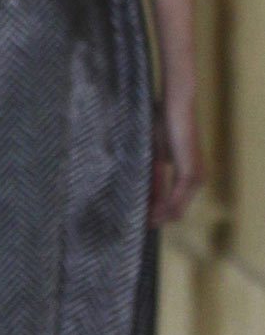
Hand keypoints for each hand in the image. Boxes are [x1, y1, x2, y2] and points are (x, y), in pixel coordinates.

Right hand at [151, 91, 204, 225]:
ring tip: (138, 222)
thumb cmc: (164, 126)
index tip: (139, 219)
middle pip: (177, 211)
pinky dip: (161, 209)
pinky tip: (146, 213)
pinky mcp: (190, 175)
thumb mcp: (155, 158)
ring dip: (157, 217)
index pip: (175, 203)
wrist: (175, 109)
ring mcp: (196, 178)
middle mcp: (198, 179)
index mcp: (190, 174)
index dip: (157, 213)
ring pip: (176, 209)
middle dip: (157, 219)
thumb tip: (145, 198)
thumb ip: (154, 179)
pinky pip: (175, 201)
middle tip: (136, 225)